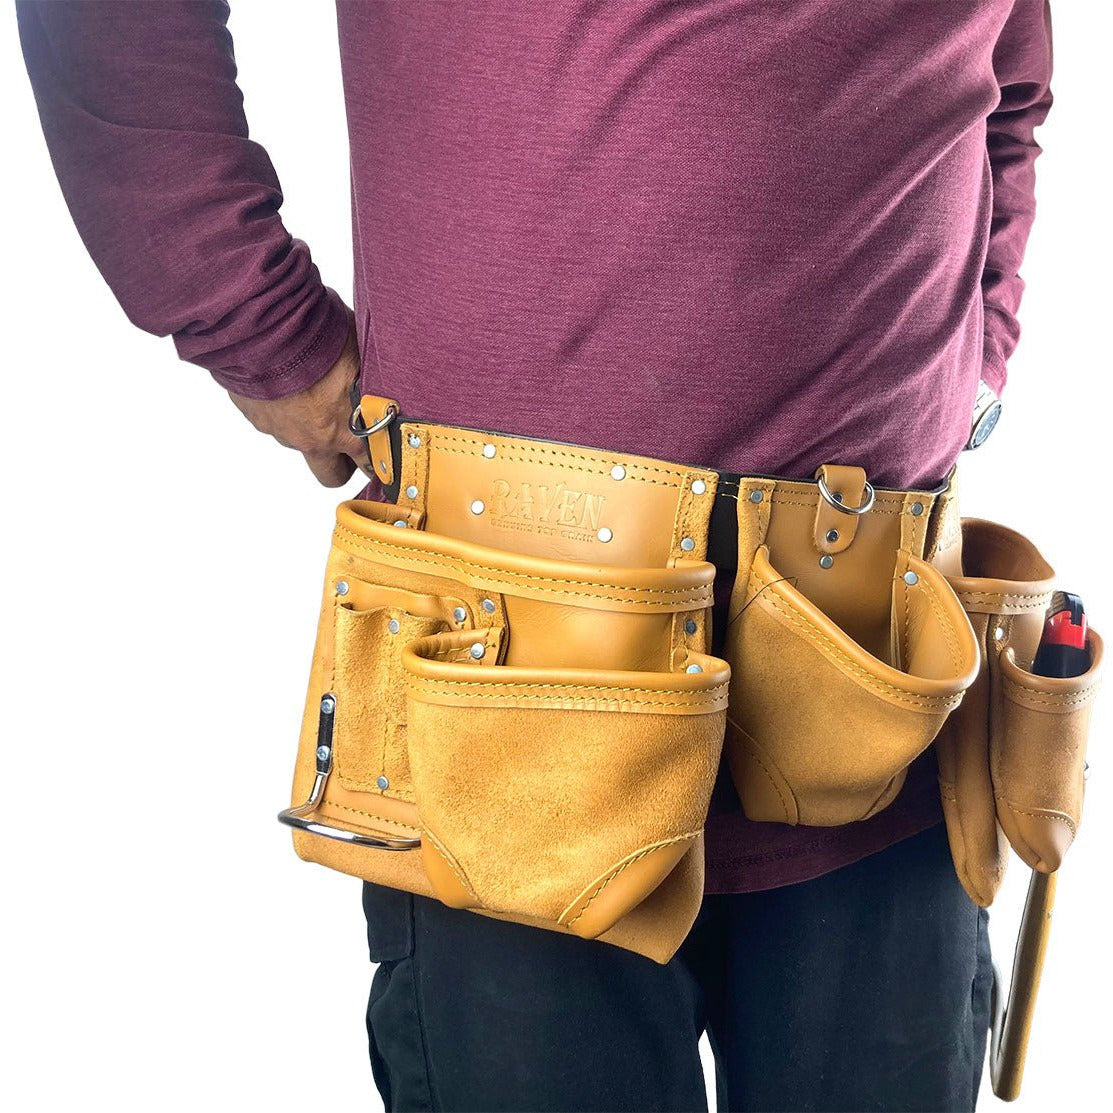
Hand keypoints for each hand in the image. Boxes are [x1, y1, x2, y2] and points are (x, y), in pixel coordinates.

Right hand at [227, 320, 369, 486]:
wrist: (265, 329)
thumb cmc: (315, 339)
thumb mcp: (359, 356)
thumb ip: (370, 380)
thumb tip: (383, 379)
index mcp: (347, 430)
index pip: (370, 466)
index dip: (376, 460)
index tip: (379, 454)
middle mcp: (314, 440)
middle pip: (332, 475)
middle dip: (341, 462)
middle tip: (345, 437)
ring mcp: (282, 432)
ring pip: (301, 445)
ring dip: (309, 431)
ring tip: (312, 396)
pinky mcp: (257, 419)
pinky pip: (275, 424)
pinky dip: (283, 411)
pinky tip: (287, 386)